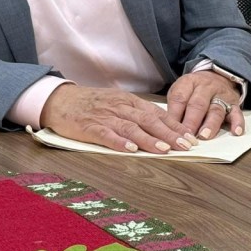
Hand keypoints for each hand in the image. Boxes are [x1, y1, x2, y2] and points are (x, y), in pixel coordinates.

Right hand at [41, 85, 198, 153]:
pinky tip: (130, 149)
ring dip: (149, 139)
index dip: (174, 125)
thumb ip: (136, 112)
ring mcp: (104, 117)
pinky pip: (106, 135)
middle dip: (169, 134)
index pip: (156, 113)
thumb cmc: (90, 103)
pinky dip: (119, 142)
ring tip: (164, 150)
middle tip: (186, 146)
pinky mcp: (89, 127)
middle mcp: (119, 107)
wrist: (60, 100)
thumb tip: (162, 125)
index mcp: (127, 101)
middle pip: (148, 120)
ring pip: (131, 128)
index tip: (190, 137)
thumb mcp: (116, 102)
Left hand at [166, 71, 244, 138]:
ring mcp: (221, 95)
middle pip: (197, 104)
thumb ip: (176, 107)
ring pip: (216, 110)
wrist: (217, 76)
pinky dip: (237, 122)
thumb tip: (169, 128)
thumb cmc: (194, 90)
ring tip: (204, 136)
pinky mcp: (234, 104)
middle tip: (186, 136)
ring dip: (210, 124)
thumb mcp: (181, 91)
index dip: (174, 114)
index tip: (171, 129)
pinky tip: (235, 132)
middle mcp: (205, 88)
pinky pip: (237, 113)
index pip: (179, 98)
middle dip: (191, 121)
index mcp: (188, 83)